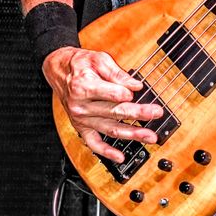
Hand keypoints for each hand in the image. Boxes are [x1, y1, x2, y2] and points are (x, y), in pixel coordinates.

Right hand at [43, 46, 162, 162]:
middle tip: (156, 113)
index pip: (112, 94)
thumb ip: (117, 73)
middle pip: (115, 112)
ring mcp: (81, 119)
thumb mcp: (98, 59)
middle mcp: (81, 106)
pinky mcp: (81, 127)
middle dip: (139, 113)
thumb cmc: (80, 64)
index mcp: (83, 86)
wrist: (59, 71)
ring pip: (110, 129)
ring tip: (150, 136)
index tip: (138, 90)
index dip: (127, 93)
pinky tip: (120, 157)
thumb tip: (135, 86)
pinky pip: (93, 143)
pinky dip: (107, 152)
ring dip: (132, 134)